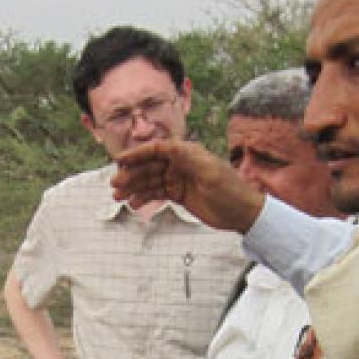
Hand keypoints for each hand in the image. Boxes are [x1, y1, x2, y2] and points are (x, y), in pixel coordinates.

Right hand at [112, 140, 264, 233]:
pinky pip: (157, 193)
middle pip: (150, 166)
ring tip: (118, 196)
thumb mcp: (210, 173)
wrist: (243, 213)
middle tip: (115, 185)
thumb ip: (188, 159)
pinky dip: (144, 197)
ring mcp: (179, 179)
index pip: (157, 149)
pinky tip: (133, 203)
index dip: (137, 154)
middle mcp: (181, 164)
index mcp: (187, 153)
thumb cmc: (231, 190)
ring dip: (134, 187)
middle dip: (131, 174)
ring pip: (150, 181)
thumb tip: (168, 145)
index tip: (120, 161)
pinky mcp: (179, 194)